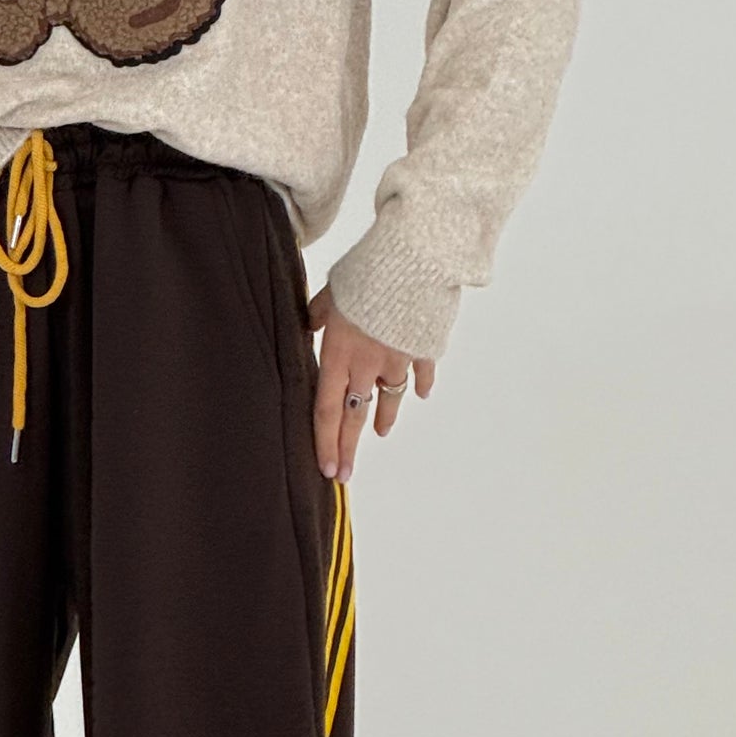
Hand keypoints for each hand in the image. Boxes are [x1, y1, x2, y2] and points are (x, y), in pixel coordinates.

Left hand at [307, 285, 435, 481]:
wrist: (412, 262)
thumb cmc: (365, 273)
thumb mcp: (331, 292)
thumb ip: (319, 313)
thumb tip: (311, 322)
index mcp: (339, 353)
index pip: (326, 408)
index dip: (325, 442)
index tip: (327, 468)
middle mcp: (367, 364)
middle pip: (354, 414)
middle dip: (348, 447)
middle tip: (345, 474)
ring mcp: (398, 358)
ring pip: (388, 397)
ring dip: (383, 416)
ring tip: (380, 432)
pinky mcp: (423, 347)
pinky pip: (422, 372)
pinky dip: (421, 383)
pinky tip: (421, 393)